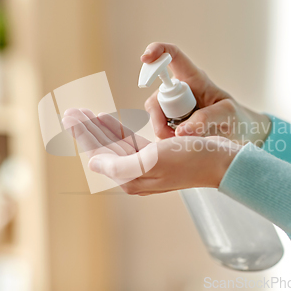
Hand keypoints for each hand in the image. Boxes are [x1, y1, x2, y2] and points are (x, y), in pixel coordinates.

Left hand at [62, 108, 241, 194]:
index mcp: (132, 177)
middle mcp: (135, 174)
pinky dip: (116, 129)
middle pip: (103, 148)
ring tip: (83, 113)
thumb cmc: (191, 160)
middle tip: (70, 112)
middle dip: (86, 129)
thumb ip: (120, 165)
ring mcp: (144, 165)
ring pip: (114, 143)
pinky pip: (128, 141)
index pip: (99, 153)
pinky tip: (106, 120)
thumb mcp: (154, 161)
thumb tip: (93, 164)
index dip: (83, 134)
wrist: (220, 161)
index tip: (70, 116)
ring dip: (98, 127)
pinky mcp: (154, 156)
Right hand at [142, 42, 270, 144]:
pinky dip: (167, 144)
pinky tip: (183, 146)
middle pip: (155, 99)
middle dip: (160, 119)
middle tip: (177, 135)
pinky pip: (158, 134)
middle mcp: (178, 91)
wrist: (238, 134)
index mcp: (193, 78)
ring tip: (186, 142)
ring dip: (165, 134)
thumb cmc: (235, 117)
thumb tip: (179, 132)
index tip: (145, 59)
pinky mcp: (169, 126)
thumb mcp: (227, 114)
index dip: (157, 51)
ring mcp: (171, 109)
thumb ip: (206, 119)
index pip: (172, 56)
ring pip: (155, 119)